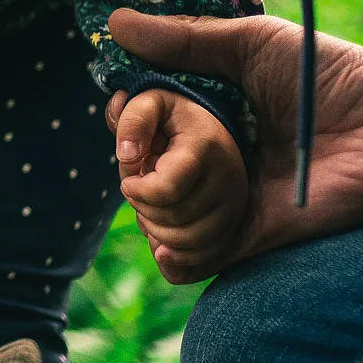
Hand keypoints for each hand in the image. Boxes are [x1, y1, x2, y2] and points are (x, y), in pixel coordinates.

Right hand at [104, 9, 362, 281]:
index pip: (139, 119)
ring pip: (157, 216)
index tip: (127, 108)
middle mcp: (209, 156)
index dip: (126, 116)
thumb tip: (113, 21)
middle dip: (132, 161)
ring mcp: (227, 199)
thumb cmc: (336, 77)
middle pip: (137, 169)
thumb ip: (188, 38)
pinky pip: (195, 260)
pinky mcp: (251, 239)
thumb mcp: (256, 44)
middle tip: (144, 152)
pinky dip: (174, 256)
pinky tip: (168, 243)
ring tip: (163, 187)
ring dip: (151, 205)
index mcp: (205, 108)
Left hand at [113, 90, 248, 284]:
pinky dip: (176, 258)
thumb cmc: (171, 116)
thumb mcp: (149, 102)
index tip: (129, 180)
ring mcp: (235, 206)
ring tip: (149, 210)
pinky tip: (160, 242)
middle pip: (174, 220)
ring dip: (156, 234)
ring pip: (188, 244)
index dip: (137, 191)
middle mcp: (229, 181)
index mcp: (205, 149)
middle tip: (138, 193)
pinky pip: (204, 260)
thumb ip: (133, 120)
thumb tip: (126, 155)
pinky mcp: (234, 226)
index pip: (166, 190)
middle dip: (142, 210)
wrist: (209, 127)